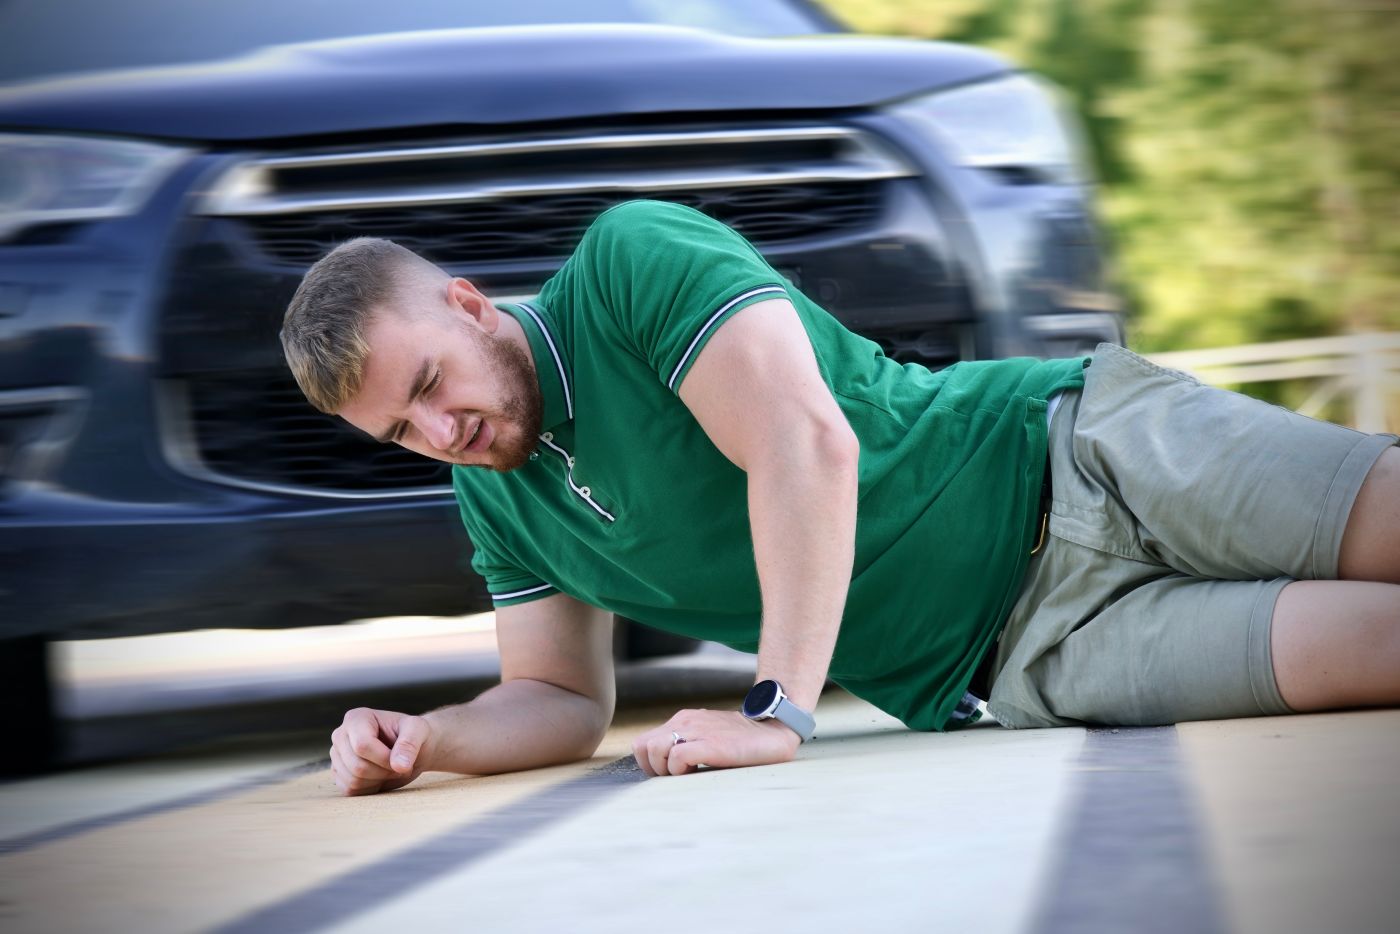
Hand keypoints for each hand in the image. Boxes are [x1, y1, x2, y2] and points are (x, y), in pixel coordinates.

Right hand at [328, 706, 433, 795]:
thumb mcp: (418, 731)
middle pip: (357, 766)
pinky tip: (380, 777)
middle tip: (400, 766)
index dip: (384, 759)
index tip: (402, 761)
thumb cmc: (414, 736)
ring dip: (378, 780)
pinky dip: (369, 789)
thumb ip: (410, 743)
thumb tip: (399, 765)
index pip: (362, 745)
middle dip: (384, 772)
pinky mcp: (338, 774)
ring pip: (352, 780)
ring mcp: (337, 755)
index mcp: (356, 718)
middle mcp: (341, 735)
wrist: (411, 750)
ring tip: (391, 770)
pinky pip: (349, 790)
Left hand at [632, 708, 800, 776]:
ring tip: (688, 774)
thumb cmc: (741, 741)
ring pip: (655, 750)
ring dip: (666, 769)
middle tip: (676, 776)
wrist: (773, 732)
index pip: (642, 743)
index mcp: (682, 719)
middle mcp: (685, 721)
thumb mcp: (707, 736)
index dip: (648, 764)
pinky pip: (677, 757)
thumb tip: (667, 768)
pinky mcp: (710, 743)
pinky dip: (681, 771)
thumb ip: (686, 744)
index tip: (667, 774)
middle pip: (643, 747)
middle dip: (654, 768)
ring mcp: (697, 730)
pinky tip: (699, 772)